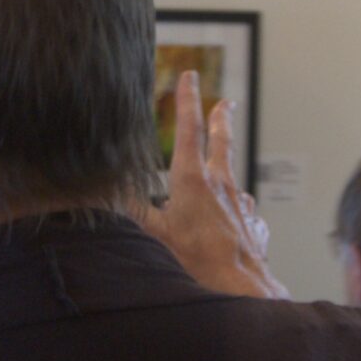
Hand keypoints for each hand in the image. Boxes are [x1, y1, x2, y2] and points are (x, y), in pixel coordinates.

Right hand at [141, 71, 288, 299]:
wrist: (240, 282)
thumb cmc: (198, 259)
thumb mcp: (157, 233)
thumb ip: (135, 210)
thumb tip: (108, 195)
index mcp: (193, 180)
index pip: (190, 130)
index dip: (187, 101)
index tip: (189, 78)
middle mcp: (220, 183)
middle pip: (222, 140)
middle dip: (221, 117)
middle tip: (225, 102)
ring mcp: (239, 200)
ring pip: (231, 176)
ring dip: (223, 168)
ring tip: (219, 171)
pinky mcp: (252, 218)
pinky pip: (240, 205)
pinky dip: (232, 205)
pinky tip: (228, 217)